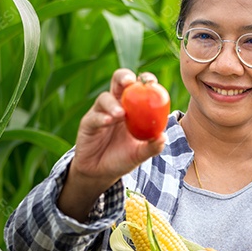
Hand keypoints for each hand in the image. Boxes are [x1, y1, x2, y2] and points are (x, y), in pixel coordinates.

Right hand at [58, 69, 166, 219]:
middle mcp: (116, 105)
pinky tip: (108, 121)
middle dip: (124, 77)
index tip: (152, 83)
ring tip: (121, 114)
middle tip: (130, 82)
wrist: (101, 173)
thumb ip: (152, 147)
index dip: (145, 80)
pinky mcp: (88, 123)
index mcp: (132, 108)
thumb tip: (163, 137)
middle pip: (118, 82)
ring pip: (104, 98)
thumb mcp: (140, 154)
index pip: (139, 87)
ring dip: (113, 104)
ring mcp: (100, 112)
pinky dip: (101, 117)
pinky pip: (94, 117)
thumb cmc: (122, 158)